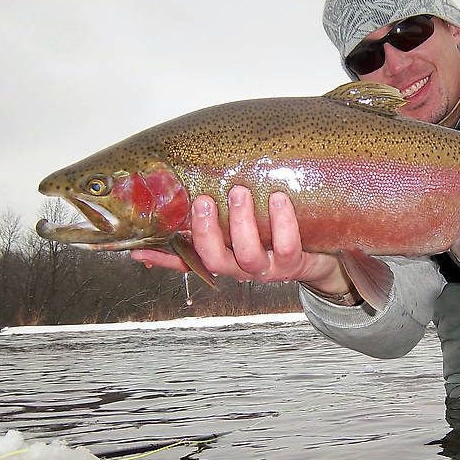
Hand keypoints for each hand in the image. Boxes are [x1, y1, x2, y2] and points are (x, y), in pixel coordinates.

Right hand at [131, 186, 349, 293]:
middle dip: (206, 231)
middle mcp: (241, 267)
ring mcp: (268, 267)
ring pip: (247, 254)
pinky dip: (282, 221)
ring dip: (241, 223)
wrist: (320, 257)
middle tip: (203, 200)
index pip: (186, 261)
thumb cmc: (273, 237)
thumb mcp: (241, 231)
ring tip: (239, 192)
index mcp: (224, 259)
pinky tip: (278, 198)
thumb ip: (213, 224)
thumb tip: (174, 210)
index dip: (162, 257)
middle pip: (215, 259)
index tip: (138, 245)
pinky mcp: (294, 261)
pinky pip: (287, 244)